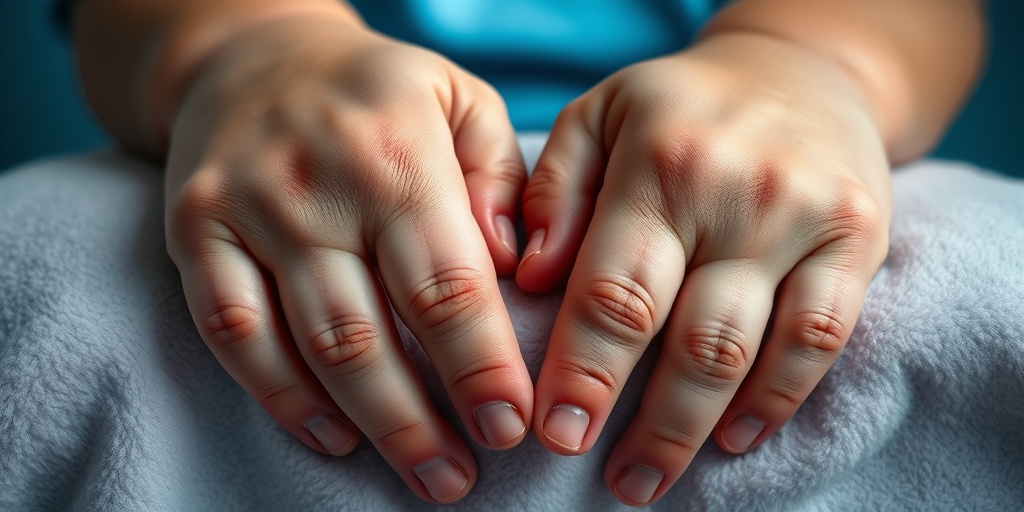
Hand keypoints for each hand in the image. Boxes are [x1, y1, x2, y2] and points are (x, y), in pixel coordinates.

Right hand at [163, 13, 531, 502]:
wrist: (252, 53)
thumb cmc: (380, 89)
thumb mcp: (462, 100)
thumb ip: (499, 180)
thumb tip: (521, 269)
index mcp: (397, 151)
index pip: (447, 283)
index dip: (480, 366)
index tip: (511, 425)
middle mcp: (317, 186)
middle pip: (373, 332)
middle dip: (423, 420)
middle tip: (463, 477)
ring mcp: (245, 210)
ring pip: (306, 346)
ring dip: (368, 424)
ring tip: (421, 473)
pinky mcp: (195, 232)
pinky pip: (231, 333)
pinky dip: (280, 396)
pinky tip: (331, 434)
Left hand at [518, 33, 890, 504]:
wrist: (803, 71)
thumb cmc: (678, 107)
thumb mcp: (599, 115)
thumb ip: (555, 190)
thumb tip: (530, 276)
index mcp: (658, 162)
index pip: (613, 290)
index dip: (582, 371)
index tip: (554, 432)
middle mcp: (736, 192)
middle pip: (685, 336)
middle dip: (644, 423)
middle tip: (610, 482)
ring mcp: (806, 218)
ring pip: (749, 350)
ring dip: (696, 429)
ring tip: (651, 478)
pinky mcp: (858, 239)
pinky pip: (820, 338)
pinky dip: (778, 398)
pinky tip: (736, 436)